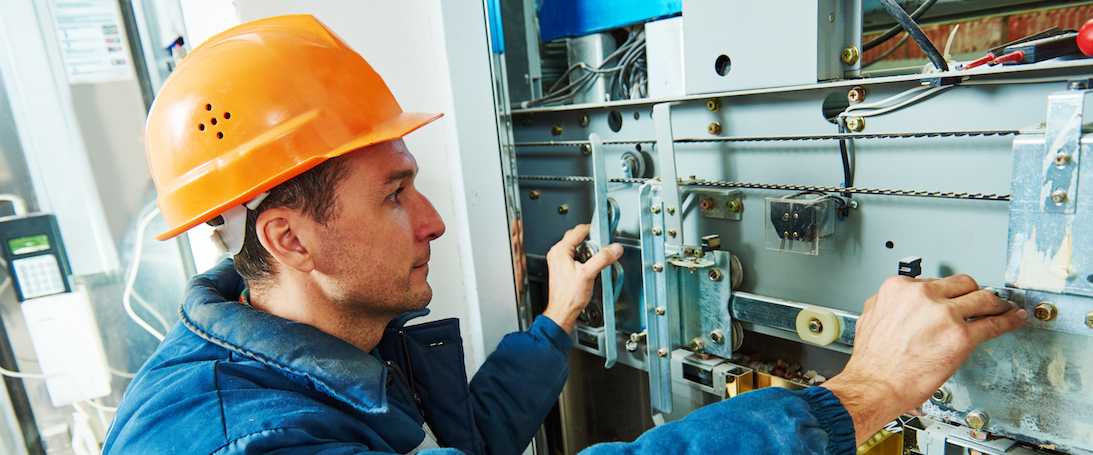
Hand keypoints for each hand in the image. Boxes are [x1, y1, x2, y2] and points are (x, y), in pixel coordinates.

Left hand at [542, 224, 622, 332]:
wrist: (562, 311)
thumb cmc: (568, 297)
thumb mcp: (588, 274)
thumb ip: (602, 259)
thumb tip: (614, 248)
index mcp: (560, 251)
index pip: (578, 230)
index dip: (594, 229)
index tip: (605, 231)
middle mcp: (557, 254)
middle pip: (577, 237)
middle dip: (592, 237)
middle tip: (605, 241)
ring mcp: (559, 261)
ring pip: (576, 246)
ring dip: (589, 247)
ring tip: (600, 252)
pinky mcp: (562, 268)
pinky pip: (575, 255)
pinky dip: (585, 255)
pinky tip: (592, 262)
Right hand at [821, 275, 1026, 444]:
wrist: (875, 385)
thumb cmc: (872, 360)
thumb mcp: (871, 318)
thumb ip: (889, 305)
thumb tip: (899, 305)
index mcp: (899, 288)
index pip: (934, 282)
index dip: (947, 293)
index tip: (954, 298)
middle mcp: (922, 296)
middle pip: (962, 283)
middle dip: (973, 292)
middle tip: (981, 301)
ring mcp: (944, 314)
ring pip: (982, 298)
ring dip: (996, 303)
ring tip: (1003, 308)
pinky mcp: (961, 336)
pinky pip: (993, 324)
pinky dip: (1008, 320)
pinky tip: (1014, 319)